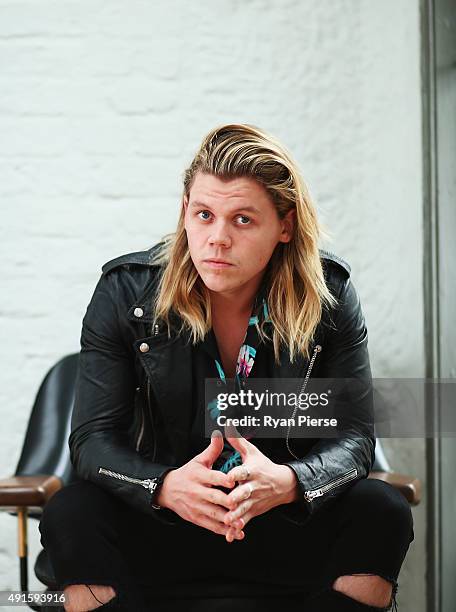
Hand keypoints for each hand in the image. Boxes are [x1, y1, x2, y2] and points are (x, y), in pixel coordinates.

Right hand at [156, 430, 245, 539]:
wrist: (168, 490)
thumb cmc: (188, 473)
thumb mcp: (198, 460)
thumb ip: (212, 449)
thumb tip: (220, 433)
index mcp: (199, 475)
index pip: (212, 477)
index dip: (223, 480)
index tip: (234, 482)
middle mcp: (198, 492)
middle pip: (214, 498)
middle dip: (226, 502)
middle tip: (239, 503)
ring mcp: (197, 506)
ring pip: (214, 514)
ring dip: (228, 519)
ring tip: (241, 521)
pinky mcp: (197, 518)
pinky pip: (212, 526)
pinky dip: (225, 531)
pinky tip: (237, 532)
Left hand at [222, 424, 298, 541]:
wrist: (283, 484)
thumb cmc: (264, 466)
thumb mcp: (253, 452)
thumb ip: (238, 441)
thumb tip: (226, 426)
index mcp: (252, 471)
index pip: (245, 472)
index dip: (237, 474)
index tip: (229, 476)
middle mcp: (254, 486)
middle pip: (245, 492)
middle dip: (237, 497)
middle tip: (228, 501)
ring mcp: (254, 501)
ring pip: (244, 508)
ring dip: (236, 515)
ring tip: (227, 520)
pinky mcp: (253, 512)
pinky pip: (245, 521)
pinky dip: (237, 528)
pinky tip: (229, 535)